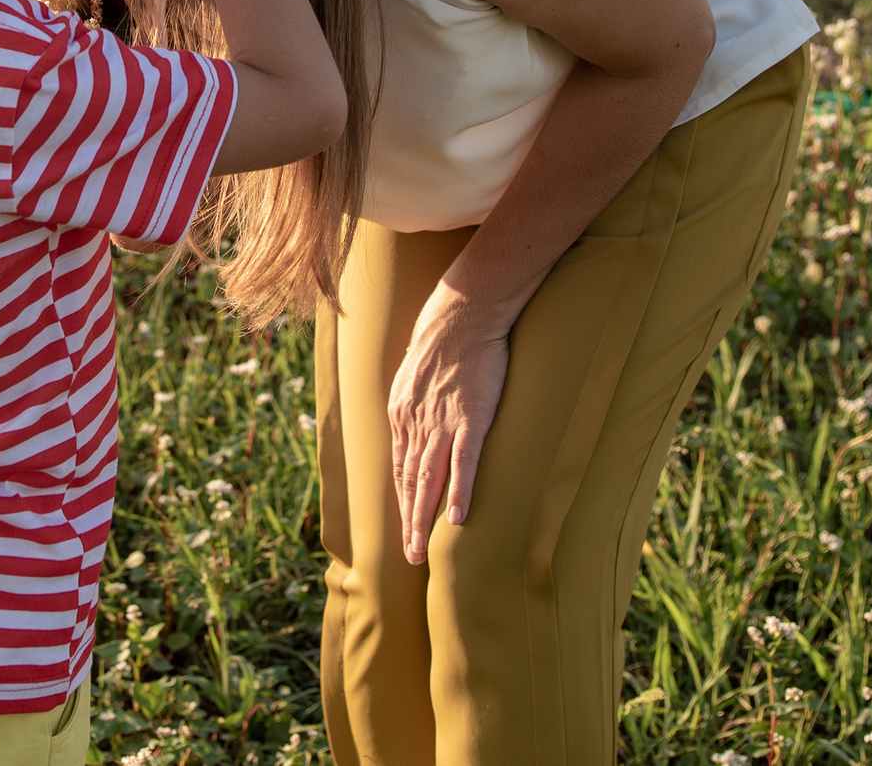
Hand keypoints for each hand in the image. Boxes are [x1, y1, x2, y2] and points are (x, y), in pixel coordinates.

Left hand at [387, 280, 513, 565]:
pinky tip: (456, 519)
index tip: (405, 529)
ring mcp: (441, 423)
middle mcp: (415, 424)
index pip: (400, 468)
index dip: (403, 502)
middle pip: (409, 483)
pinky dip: (458, 492)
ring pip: (427, 481)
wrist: (461, 313)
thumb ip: (414, 400)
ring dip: (423, 519)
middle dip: (408, 523)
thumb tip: (414, 417)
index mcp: (401, 414)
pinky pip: (463, 463)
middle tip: (411, 558)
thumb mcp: (415, 372)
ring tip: (423, 551)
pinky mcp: (471, 418)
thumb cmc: (444, 339)